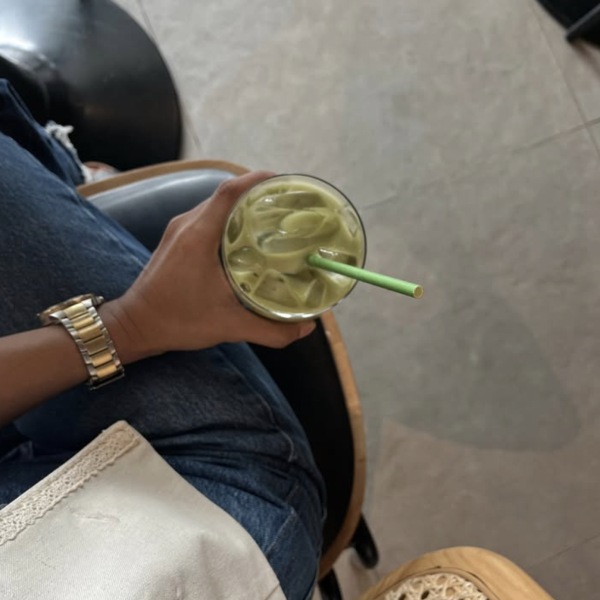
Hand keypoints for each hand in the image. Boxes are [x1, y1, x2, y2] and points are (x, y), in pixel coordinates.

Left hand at [103, 171, 315, 359]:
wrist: (135, 326)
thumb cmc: (177, 321)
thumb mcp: (229, 327)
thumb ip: (271, 330)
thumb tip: (307, 328)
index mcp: (199, 236)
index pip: (230, 191)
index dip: (257, 180)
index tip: (283, 182)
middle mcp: (187, 225)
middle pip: (226, 195)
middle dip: (257, 194)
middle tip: (287, 206)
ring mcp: (178, 231)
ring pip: (216, 207)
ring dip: (242, 208)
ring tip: (272, 220)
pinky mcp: (176, 240)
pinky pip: (207, 219)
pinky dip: (228, 221)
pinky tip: (245, 239)